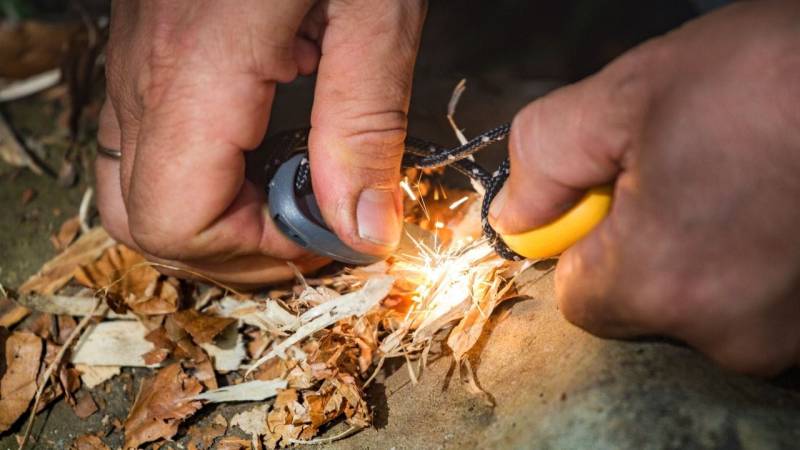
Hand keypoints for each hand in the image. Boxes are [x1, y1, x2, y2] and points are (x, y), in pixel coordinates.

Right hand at [96, 0, 424, 285]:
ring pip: (135, 189)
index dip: (254, 253)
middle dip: (228, 252)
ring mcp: (138, 62)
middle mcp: (148, 74)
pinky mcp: (150, 52)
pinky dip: (201, 178)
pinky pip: (147, 146)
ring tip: (286, 203)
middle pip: (143, 222)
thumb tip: (362, 229)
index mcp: (200, 70)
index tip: (323, 237)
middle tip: (304, 234)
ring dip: (211, 221)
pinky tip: (260, 151)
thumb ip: (364, 126)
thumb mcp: (375, 12)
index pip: (178, 222)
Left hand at [490, 1, 799, 374]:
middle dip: (647, 246)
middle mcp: (726, 332)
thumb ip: (545, 159)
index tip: (616, 194)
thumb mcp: (629, 95)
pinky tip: (774, 207)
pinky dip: (755, 265)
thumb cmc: (771, 77)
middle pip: (642, 306)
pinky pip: (755, 305)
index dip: (587, 242)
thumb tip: (513, 216)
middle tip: (689, 174)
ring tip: (745, 183)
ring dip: (707, 254)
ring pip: (702, 307)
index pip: (578, 297)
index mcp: (661, 280)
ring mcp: (786, 337)